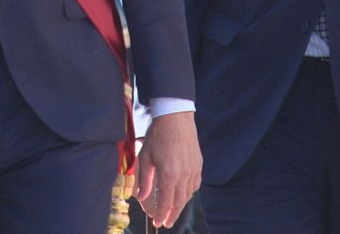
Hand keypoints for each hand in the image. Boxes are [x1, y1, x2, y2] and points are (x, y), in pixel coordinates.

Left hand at [133, 111, 202, 228]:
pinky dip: (189, 192)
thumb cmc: (158, 135)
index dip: (162, 215)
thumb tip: (141, 197)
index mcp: (169, 175)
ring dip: (181, 205)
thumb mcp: (146, 157)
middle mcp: (183, 176)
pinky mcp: (198, 164)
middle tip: (166, 222)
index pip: (166, 202)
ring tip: (174, 211)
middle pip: (179, 202)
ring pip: (188, 195)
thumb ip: (144, 179)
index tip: (158, 223)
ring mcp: (193, 170)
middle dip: (172, 214)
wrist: (175, 118)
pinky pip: (195, 184)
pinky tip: (184, 194)